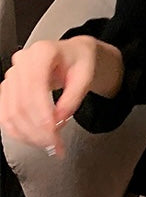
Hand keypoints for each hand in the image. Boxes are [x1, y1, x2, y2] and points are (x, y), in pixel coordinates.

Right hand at [0, 36, 120, 157]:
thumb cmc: (78, 61)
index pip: (35, 87)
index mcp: (43, 53)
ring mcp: (12, 75)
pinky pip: (6, 115)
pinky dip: (19, 131)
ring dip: (28, 134)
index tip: (54, 131)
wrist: (71, 54)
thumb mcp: (86, 74)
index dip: (42, 113)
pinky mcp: (7, 89)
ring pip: (11, 113)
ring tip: (48, 144)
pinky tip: (34, 138)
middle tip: (55, 144)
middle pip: (21, 104)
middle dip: (37, 130)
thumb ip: (74, 96)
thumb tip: (60, 118)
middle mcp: (22, 62)